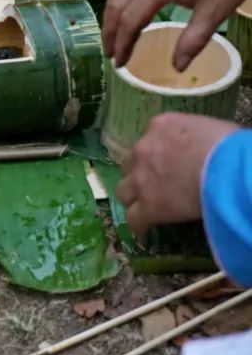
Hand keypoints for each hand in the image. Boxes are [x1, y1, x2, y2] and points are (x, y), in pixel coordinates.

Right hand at [103, 0, 251, 70]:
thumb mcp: (215, 10)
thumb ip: (193, 40)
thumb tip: (177, 67)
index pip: (130, 20)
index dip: (123, 44)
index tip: (119, 63)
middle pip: (116, 4)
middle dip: (110, 30)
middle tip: (110, 52)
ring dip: (112, 13)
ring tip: (114, 32)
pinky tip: (130, 6)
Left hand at [116, 113, 237, 237]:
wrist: (228, 170)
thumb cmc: (229, 146)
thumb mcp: (210, 128)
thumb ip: (195, 136)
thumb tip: (204, 146)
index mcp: (161, 126)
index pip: (150, 138)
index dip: (157, 152)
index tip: (167, 162)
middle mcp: (144, 149)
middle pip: (131, 163)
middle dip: (140, 173)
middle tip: (154, 183)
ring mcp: (142, 179)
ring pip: (124, 190)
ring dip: (133, 197)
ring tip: (144, 206)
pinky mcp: (148, 206)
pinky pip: (135, 218)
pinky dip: (139, 224)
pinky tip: (145, 229)